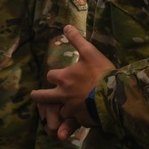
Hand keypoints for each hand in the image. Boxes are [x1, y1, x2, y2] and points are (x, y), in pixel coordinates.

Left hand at [31, 25, 114, 140]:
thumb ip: (77, 40)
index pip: (50, 76)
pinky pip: (74, 122)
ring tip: (58, 113)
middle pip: (45, 97)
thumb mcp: (89, 52)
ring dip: (60, 110)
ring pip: (60, 111)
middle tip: (34, 96)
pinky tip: (76, 122)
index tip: (55, 75)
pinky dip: (73, 122)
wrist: (114, 95)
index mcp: (64, 78)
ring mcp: (72, 108)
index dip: (53, 75)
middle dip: (39, 96)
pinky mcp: (81, 119)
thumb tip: (66, 26)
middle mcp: (63, 94)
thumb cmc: (101, 72)